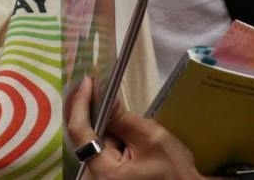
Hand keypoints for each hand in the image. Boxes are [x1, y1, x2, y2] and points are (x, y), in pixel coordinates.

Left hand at [66, 76, 202, 179]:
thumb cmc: (173, 169)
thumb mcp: (150, 137)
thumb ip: (121, 117)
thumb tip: (101, 93)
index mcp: (105, 171)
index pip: (80, 132)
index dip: (81, 104)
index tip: (88, 82)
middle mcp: (95, 178)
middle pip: (87, 137)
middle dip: (101, 118)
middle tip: (117, 106)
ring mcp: (99, 178)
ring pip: (94, 143)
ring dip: (109, 131)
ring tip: (132, 134)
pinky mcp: (105, 177)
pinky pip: (101, 152)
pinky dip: (112, 141)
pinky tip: (129, 142)